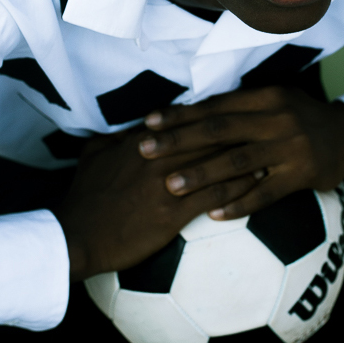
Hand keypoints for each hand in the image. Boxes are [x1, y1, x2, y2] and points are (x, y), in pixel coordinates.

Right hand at [54, 127, 262, 281]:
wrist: (76, 235)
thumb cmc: (84, 196)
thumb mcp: (94, 153)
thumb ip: (115, 137)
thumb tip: (134, 128)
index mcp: (142, 140)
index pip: (185, 120)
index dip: (212, 114)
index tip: (235, 109)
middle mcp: (160, 156)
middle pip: (207, 135)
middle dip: (236, 128)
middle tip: (261, 124)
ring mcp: (168, 183)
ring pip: (215, 161)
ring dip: (244, 154)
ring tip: (267, 150)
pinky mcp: (173, 213)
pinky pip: (214, 195)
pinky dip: (238, 186)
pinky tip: (256, 184)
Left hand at [138, 86, 343, 219]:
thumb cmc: (300, 118)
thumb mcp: (274, 101)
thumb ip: (240, 107)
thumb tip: (192, 112)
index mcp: (265, 96)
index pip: (215, 105)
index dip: (181, 114)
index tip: (148, 122)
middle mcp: (276, 118)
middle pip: (219, 129)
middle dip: (179, 140)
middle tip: (145, 151)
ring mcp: (289, 147)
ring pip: (237, 162)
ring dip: (201, 174)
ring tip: (170, 186)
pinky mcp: (301, 175)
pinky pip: (264, 193)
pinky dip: (238, 204)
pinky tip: (212, 215)